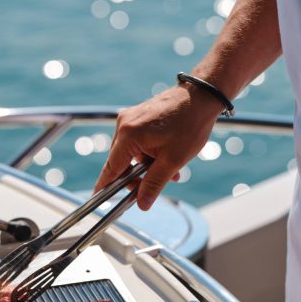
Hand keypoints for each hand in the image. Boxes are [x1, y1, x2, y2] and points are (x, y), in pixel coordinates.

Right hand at [94, 84, 221, 209]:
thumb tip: (142, 204)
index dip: (105, 186)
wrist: (202, 96)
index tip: (98, 199)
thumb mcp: (173, 160)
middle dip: (136, 177)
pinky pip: (136, 141)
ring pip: (130, 153)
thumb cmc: (190, 124)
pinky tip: (165, 158)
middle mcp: (124, 124)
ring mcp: (130, 118)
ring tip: (169, 172)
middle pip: (120, 161)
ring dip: (145, 166)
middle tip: (152, 189)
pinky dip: (147, 153)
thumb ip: (154, 184)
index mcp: (129, 135)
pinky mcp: (137, 115)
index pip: (111, 168)